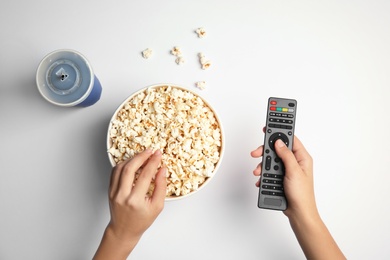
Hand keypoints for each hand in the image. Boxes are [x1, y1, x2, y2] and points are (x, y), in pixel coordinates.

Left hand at [94, 149, 166, 259]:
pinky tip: (132, 162)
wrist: (124, 230)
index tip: (158, 154)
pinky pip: (115, 172)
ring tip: (142, 156)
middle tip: (150, 151)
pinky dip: (124, 164)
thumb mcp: (157, 206)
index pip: (145, 175)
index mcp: (136, 201)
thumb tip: (163, 169)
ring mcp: (114, 192)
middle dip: (141, 156)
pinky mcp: (109, 190)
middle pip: (130, 168)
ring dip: (132, 159)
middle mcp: (122, 195)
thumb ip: (161, 187)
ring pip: (120, 168)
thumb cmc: (142, 220)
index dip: (153, 162)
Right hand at [251, 133, 344, 258]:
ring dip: (262, 166)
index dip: (279, 132)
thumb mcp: (294, 171)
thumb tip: (278, 142)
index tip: (269, 127)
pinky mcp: (281, 178)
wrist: (299, 213)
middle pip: (277, 150)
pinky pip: (269, 172)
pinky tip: (261, 180)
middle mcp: (295, 162)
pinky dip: (263, 175)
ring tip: (258, 172)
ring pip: (271, 161)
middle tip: (256, 153)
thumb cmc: (302, 194)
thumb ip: (286, 155)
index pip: (290, 139)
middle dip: (265, 152)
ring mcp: (287, 170)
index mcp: (302, 157)